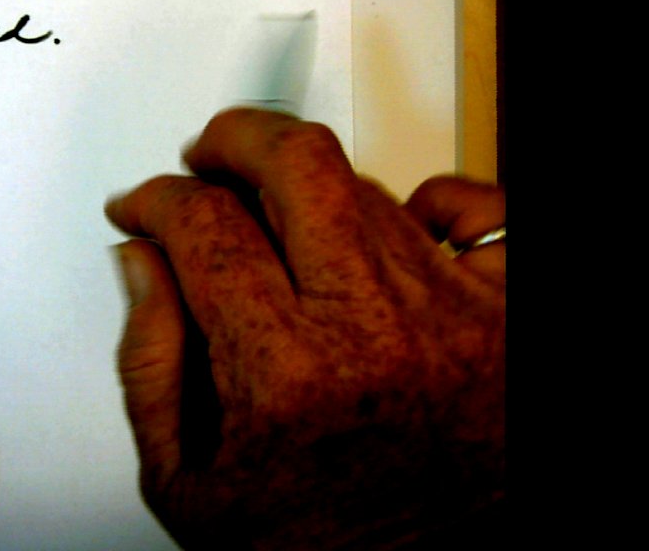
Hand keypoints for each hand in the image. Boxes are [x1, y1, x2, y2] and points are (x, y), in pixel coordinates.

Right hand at [107, 108, 504, 549]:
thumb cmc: (318, 550)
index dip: (155, 200)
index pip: (203, 225)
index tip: (145, 207)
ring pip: (366, 183)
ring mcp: (452, 316)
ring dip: (307, 189)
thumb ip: (149, 362)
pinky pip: (474, 209)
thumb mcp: (189, 483)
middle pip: (296, 161)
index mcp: (284, 377)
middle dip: (233, 139)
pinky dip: (433, 199)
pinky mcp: (506, 316)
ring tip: (285, 229)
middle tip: (210, 156)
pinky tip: (393, 223)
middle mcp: (374, 332)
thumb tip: (142, 258)